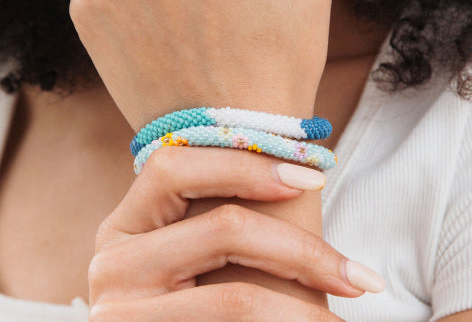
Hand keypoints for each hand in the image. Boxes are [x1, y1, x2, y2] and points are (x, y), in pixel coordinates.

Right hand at [88, 146, 381, 320]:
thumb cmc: (192, 308)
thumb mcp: (192, 261)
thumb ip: (220, 224)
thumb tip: (307, 178)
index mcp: (123, 227)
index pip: (173, 166)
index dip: (245, 164)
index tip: (314, 178)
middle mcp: (110, 267)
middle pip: (222, 228)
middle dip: (305, 249)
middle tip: (361, 277)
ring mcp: (120, 316)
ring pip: (239, 297)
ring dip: (306, 311)